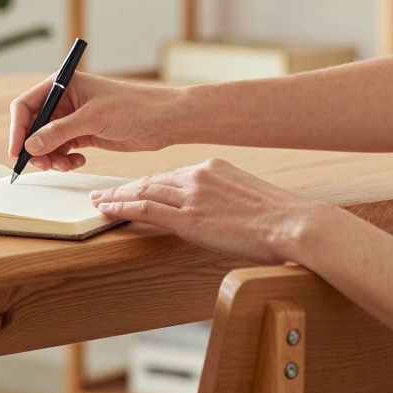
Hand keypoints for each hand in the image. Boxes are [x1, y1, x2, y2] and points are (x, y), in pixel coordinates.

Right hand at [8, 73, 182, 171]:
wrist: (163, 120)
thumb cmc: (133, 107)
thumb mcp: (92, 119)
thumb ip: (59, 132)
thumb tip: (30, 145)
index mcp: (63, 84)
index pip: (26, 105)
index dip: (18, 128)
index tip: (17, 151)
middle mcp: (64, 100)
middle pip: (34, 127)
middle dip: (35, 147)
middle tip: (44, 164)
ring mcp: (73, 118)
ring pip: (47, 142)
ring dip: (51, 157)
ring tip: (65, 165)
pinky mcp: (84, 133)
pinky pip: (62, 149)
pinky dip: (64, 159)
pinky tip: (78, 161)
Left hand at [90, 158, 353, 264]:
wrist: (294, 224)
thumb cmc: (282, 220)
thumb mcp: (249, 201)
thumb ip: (226, 201)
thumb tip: (217, 216)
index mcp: (214, 168)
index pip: (172, 175)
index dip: (149, 183)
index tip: (135, 187)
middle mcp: (199, 175)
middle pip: (152, 180)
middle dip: (126, 186)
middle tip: (105, 191)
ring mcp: (191, 195)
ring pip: (143, 191)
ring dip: (117, 196)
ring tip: (98, 201)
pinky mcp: (187, 218)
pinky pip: (144, 209)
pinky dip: (121, 208)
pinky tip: (106, 211)